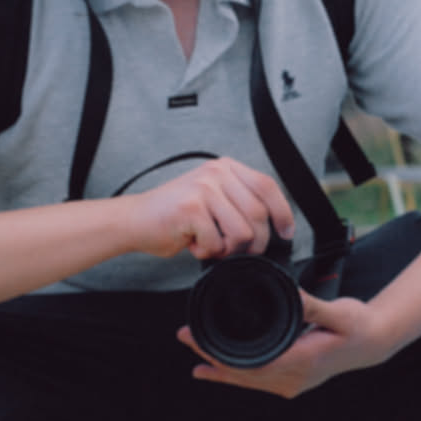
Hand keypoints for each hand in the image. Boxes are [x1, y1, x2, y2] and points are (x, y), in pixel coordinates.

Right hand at [126, 157, 295, 261]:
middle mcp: (216, 173)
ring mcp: (204, 188)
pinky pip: (218, 243)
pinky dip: (207, 252)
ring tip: (209, 244)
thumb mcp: (212, 199)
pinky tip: (193, 244)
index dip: (282, 212)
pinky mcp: (192, 208)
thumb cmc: (175, 216)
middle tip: (234, 249)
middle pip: (259, 214)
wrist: (135, 220)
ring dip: (228, 249)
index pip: (267, 186)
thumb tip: (273, 227)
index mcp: (225, 168)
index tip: (286, 232)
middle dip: (254, 242)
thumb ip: (239, 203)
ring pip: (243, 232)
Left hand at [179, 289, 394, 398]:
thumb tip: (291, 295)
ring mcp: (293, 384)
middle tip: (184, 336)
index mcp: (302, 362)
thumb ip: (313, 306)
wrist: (374, 342)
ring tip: (194, 361)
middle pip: (243, 373)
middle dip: (211, 357)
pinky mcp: (292, 381)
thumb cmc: (358, 323)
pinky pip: (258, 381)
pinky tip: (217, 372)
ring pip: (249, 381)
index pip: (251, 363)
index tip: (198, 337)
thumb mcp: (339, 311)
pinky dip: (236, 376)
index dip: (221, 353)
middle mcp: (295, 379)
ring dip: (220, 370)